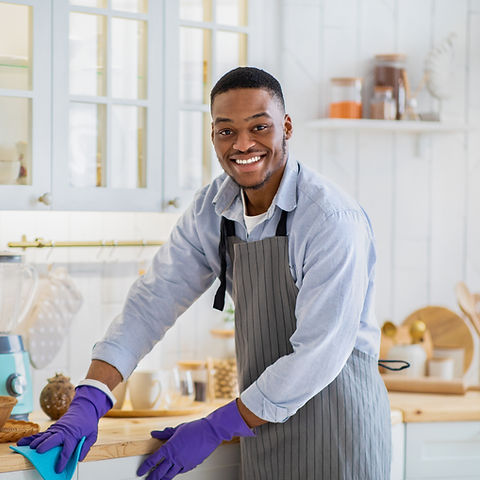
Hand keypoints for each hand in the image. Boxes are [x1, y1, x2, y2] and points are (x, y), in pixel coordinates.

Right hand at [17, 385, 111, 472]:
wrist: (85, 408)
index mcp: (74, 435)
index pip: (67, 450)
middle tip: (39, 452)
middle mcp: (63, 432)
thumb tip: (79, 458)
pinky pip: (41, 433)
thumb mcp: (93, 435)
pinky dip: (31, 438)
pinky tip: (22, 442)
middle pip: (54, 439)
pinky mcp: (52, 428)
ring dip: (37, 441)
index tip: (58, 469)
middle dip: (46, 445)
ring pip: (45, 436)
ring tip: (30, 448)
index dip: (62, 460)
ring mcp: (57, 429)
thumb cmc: (88, 423)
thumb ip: (86, 447)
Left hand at [137, 399, 254, 478]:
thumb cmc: (194, 428)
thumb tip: (153, 434)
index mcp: (169, 447)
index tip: (140, 471)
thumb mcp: (177, 429)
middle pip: (159, 471)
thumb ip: (164, 434)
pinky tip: (173, 473)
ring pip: (169, 475)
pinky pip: (180, 472)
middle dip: (152, 477)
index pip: (153, 459)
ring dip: (162, 479)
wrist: (209, 432)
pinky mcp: (190, 465)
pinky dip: (175, 473)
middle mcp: (175, 457)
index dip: (145, 467)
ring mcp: (183, 462)